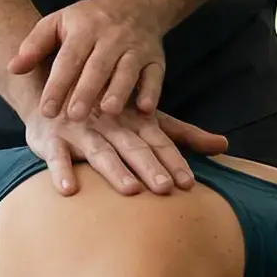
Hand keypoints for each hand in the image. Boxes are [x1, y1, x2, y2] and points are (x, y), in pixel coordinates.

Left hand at [10, 0, 168, 120]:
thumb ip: (34, 45)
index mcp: (84, 28)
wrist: (134, 3)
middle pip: (98, 66)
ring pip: (127, 70)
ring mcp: (135, 48)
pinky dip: (152, 91)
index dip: (57, 85)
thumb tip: (12, 68)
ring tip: (108, 112)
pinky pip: (156, 75)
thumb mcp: (57, 23)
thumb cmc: (87, 20)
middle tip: (73, 117)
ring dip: (119, 91)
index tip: (45, 111)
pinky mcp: (156, 59)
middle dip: (86, 91)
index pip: (68, 59)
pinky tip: (145, 109)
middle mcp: (111, 37)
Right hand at [23, 107, 227, 196]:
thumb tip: (224, 145)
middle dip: (149, 167)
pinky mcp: (52, 140)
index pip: (158, 143)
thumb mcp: (146, 118)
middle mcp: (110, 125)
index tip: (188, 184)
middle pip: (133, 148)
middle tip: (166, 189)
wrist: (54, 86)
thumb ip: (183, 134)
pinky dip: (61, 172)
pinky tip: (69, 190)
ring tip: (130, 190)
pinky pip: (57, 157)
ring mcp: (81, 131)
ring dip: (114, 170)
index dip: (173, 162)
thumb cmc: (109, 111)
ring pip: (100, 152)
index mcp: (134, 120)